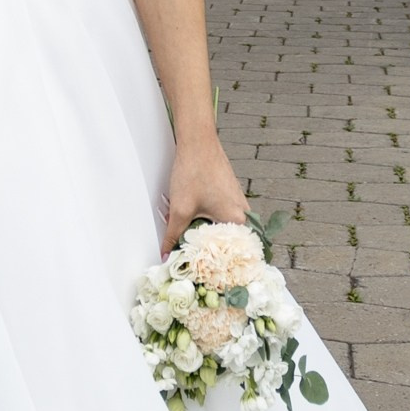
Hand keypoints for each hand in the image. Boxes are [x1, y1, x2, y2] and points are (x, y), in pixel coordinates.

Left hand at [163, 128, 247, 250]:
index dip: (213, 262)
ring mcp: (237, 202)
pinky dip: (207, 219)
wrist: (197, 142)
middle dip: (206, 246)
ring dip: (205, 231)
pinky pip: (221, 215)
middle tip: (190, 253)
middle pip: (226, 241)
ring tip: (188, 234)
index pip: (230, 252)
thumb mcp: (180, 209)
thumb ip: (173, 236)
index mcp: (237, 220)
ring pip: (222, 226)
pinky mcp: (230, 194)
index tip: (199, 268)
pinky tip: (192, 217)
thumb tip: (166, 254)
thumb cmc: (194, 171)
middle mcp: (243, 212)